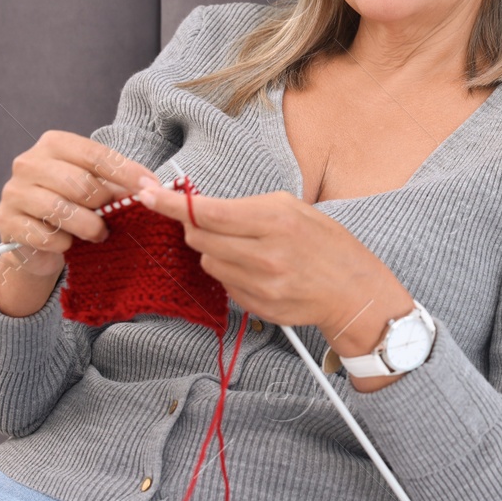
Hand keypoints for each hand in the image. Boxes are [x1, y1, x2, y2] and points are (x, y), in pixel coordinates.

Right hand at [0, 132, 158, 316]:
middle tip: (115, 217)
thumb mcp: (96, 190)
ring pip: (63, 210)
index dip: (127, 172)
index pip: (96, 154)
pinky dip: (65, 244)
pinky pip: (46, 236)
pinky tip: (68, 243)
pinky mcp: (7, 221)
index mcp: (54, 144)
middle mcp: (29, 162)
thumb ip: (118, 185)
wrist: (35, 242)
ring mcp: (14, 191)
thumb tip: (151, 189)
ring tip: (99, 234)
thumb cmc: (73, 207)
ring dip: (89, 227)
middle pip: (81, 183)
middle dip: (105, 205)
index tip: (152, 187)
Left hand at [135, 179, 414, 387]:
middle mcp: (265, 254)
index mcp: (275, 221)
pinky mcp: (257, 306)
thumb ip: (248, 207)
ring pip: (208, 262)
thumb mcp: (295, 209)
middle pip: (199, 238)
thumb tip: (204, 208)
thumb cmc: (327, 244)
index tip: (147, 194)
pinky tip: (257, 270)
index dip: (172, 204)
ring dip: (215, 251)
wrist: (354, 292)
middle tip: (210, 222)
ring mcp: (261, 284)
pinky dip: (230, 273)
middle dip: (195, 227)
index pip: (208, 212)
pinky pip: (224, 285)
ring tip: (246, 248)